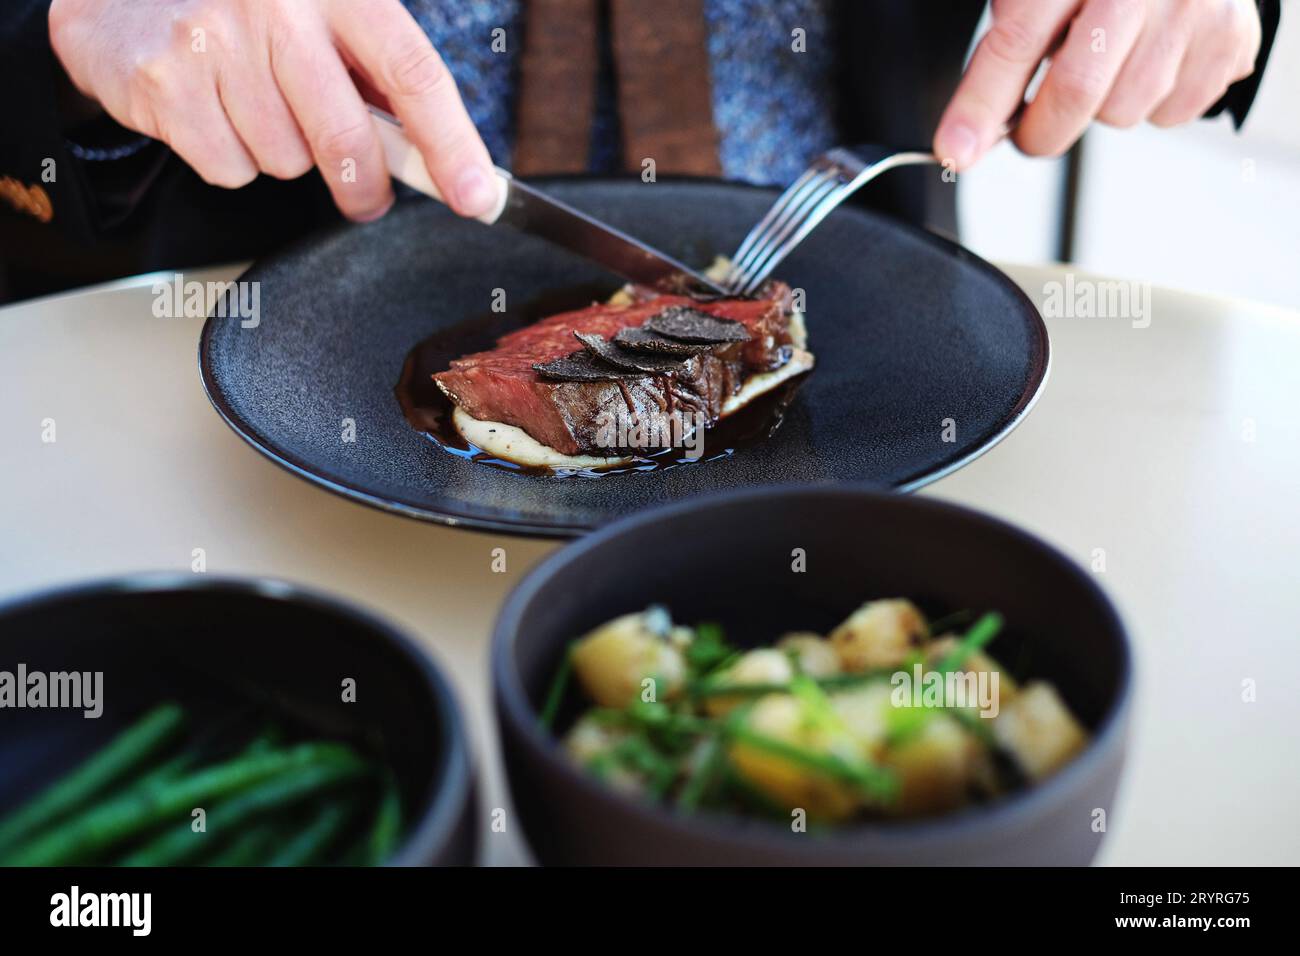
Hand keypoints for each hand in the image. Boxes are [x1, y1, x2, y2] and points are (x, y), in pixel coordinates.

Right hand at [48, 0, 497, 219]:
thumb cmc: (248, 12)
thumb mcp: (323, 17)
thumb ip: (379, 76)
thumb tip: (444, 157)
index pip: (413, 73)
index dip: (452, 145)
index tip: (478, 197)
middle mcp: (277, 5)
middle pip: (349, 141)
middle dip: (364, 187)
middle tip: (364, 194)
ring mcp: (215, 43)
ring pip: (287, 162)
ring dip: (283, 154)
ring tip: (254, 105)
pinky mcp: (165, 84)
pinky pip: (231, 169)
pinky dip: (230, 157)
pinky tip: (215, 111)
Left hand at [934, 0, 1262, 168]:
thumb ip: (1004, 53)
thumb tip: (967, 138)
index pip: (1015, 43)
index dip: (979, 105)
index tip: (955, 150)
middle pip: (1076, 93)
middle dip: (1039, 131)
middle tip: (1029, 129)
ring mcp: (1193, 10)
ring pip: (1122, 112)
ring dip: (1101, 107)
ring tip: (1108, 60)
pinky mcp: (1230, 40)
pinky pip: (1170, 114)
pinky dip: (1150, 103)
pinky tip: (1148, 60)